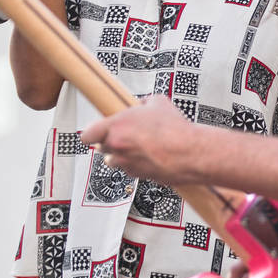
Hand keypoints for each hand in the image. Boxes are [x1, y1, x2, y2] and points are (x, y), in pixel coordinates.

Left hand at [80, 96, 196, 181]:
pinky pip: (129, 169)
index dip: (91, 133)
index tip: (96, 131)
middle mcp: (117, 146)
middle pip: (101, 147)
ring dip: (121, 155)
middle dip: (111, 141)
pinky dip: (135, 164)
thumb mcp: (158, 103)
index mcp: (117, 126)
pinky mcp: (136, 175)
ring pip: (113, 161)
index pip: (87, 135)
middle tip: (125, 135)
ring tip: (137, 147)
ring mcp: (125, 163)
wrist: (189, 152)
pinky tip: (149, 156)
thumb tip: (142, 104)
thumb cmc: (175, 129)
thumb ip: (143, 103)